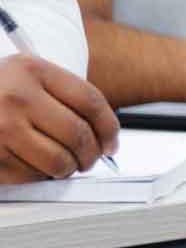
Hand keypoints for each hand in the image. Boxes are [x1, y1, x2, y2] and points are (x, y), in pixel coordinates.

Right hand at [0, 55, 120, 183]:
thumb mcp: (27, 75)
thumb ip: (63, 96)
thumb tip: (103, 136)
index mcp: (32, 70)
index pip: (90, 101)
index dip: (109, 127)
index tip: (112, 142)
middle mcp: (16, 97)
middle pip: (77, 134)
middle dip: (91, 154)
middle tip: (91, 159)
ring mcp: (0, 127)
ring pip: (56, 161)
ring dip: (68, 169)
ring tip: (66, 165)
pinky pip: (28, 176)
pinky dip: (39, 176)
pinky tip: (36, 167)